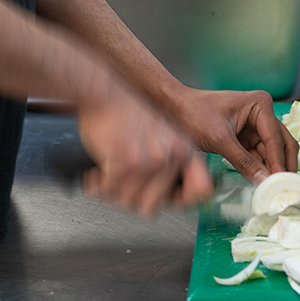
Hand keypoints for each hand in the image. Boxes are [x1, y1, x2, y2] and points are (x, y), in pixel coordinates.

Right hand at [76, 78, 212, 215]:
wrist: (104, 93)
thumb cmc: (127, 115)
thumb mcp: (163, 137)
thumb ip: (172, 167)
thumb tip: (178, 200)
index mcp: (184, 150)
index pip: (201, 191)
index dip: (183, 201)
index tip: (167, 199)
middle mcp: (172, 156)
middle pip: (151, 206)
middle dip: (130, 197)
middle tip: (121, 183)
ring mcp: (152, 160)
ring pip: (129, 201)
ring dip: (113, 191)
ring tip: (108, 174)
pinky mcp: (128, 161)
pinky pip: (111, 190)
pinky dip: (99, 184)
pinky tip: (98, 172)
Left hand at [172, 87, 298, 183]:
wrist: (174, 109)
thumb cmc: (193, 113)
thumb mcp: (219, 140)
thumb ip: (243, 161)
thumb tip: (263, 180)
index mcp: (259, 104)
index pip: (275, 138)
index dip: (279, 161)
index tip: (281, 181)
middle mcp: (262, 112)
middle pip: (281, 143)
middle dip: (282, 164)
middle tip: (286, 186)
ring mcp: (255, 125)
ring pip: (271, 151)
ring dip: (271, 168)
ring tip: (274, 188)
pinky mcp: (246, 136)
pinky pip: (258, 154)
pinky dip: (260, 168)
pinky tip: (261, 182)